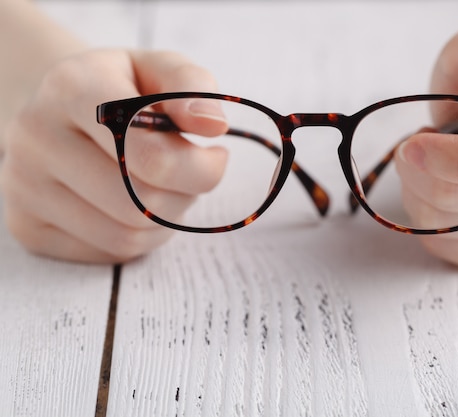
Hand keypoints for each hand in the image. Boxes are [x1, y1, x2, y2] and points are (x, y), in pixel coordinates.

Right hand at [0, 49, 227, 262]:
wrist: (59, 112)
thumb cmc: (122, 91)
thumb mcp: (160, 69)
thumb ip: (193, 87)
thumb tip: (212, 125)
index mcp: (72, 88)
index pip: (153, 156)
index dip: (201, 169)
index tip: (216, 156)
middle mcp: (36, 137)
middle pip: (144, 202)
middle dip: (187, 194)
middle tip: (191, 173)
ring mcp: (23, 186)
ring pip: (129, 236)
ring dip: (167, 219)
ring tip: (164, 187)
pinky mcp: (27, 227)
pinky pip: (111, 253)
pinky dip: (142, 238)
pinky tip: (135, 206)